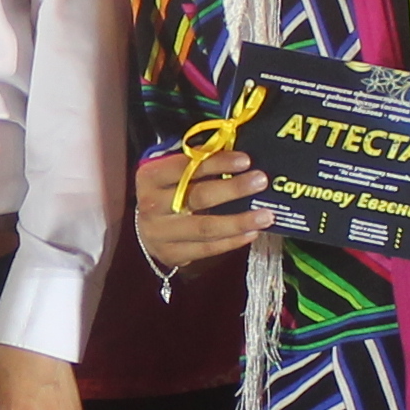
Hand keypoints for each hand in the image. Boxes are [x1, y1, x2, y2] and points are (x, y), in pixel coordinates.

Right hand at [131, 144, 268, 274]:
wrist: (143, 230)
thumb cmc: (165, 193)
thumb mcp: (171, 173)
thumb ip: (195, 163)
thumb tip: (235, 155)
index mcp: (150, 177)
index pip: (184, 167)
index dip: (216, 163)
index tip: (245, 160)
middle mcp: (151, 205)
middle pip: (197, 197)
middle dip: (233, 189)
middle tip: (260, 181)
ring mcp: (160, 233)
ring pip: (205, 228)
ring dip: (239, 221)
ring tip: (266, 216)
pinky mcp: (172, 254)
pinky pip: (207, 249)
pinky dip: (232, 242)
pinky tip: (252, 233)